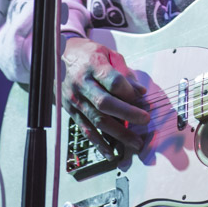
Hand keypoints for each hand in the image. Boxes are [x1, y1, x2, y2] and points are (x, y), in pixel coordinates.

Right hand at [61, 38, 148, 156]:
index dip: (129, 92)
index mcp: (93, 65)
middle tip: (145, 120)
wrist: (63, 56)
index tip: (141, 98)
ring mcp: (75, 99)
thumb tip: (140, 92)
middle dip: (128, 114)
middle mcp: (82, 83)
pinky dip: (99, 143)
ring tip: (135, 142)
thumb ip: (124, 73)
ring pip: (97, 120)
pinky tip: (112, 152)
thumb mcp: (109, 55)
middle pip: (105, 103)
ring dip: (118, 134)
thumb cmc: (90, 54)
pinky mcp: (71, 111)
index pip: (113, 81)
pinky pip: (86, 130)